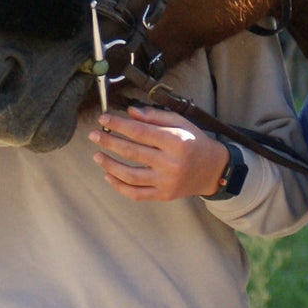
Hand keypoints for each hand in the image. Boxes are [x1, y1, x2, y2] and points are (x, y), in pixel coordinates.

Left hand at [88, 107, 228, 201]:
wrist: (213, 170)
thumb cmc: (194, 142)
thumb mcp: (181, 123)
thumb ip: (155, 116)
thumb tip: (130, 112)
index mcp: (176, 142)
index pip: (141, 132)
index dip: (119, 124)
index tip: (103, 118)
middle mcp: (171, 163)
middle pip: (132, 152)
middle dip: (109, 142)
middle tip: (94, 135)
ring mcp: (166, 182)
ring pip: (130, 175)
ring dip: (109, 165)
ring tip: (97, 155)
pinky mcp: (163, 195)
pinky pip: (136, 194)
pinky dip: (119, 186)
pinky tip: (108, 175)